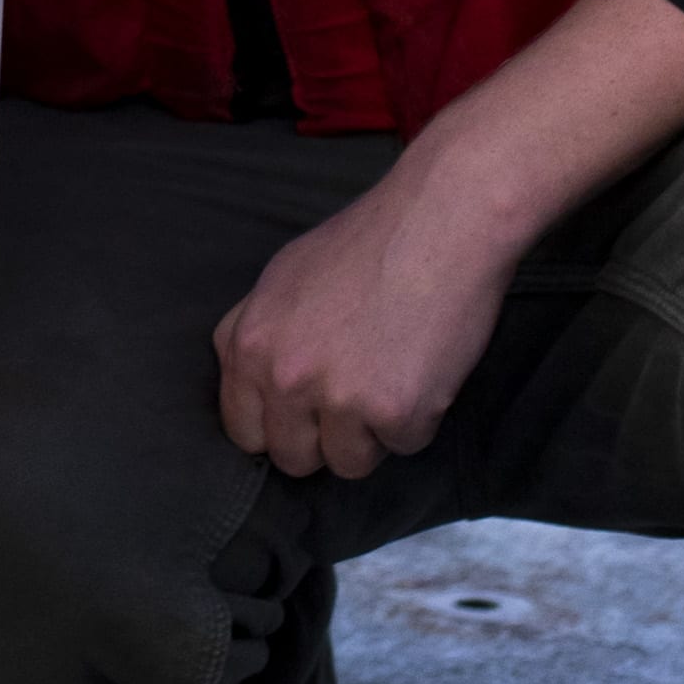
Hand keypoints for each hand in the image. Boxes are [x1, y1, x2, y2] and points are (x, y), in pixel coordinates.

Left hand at [213, 0, 683, 477]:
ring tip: (392, 371)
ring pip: (348, 464)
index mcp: (249, 344)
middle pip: (292, 458)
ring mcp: (337, 398)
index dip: (276, 427)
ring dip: (373, 433)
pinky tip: (424, 366)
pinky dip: (419, 418)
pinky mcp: (393, 413)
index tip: (303, 416)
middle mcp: (283, 376)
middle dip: (324, 439)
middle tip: (356, 395)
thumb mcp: (282, 278)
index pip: (243, 430)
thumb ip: (257, 334)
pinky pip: (403, 447)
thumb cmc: (367, 243)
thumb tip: (249, 385)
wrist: (440, 220)